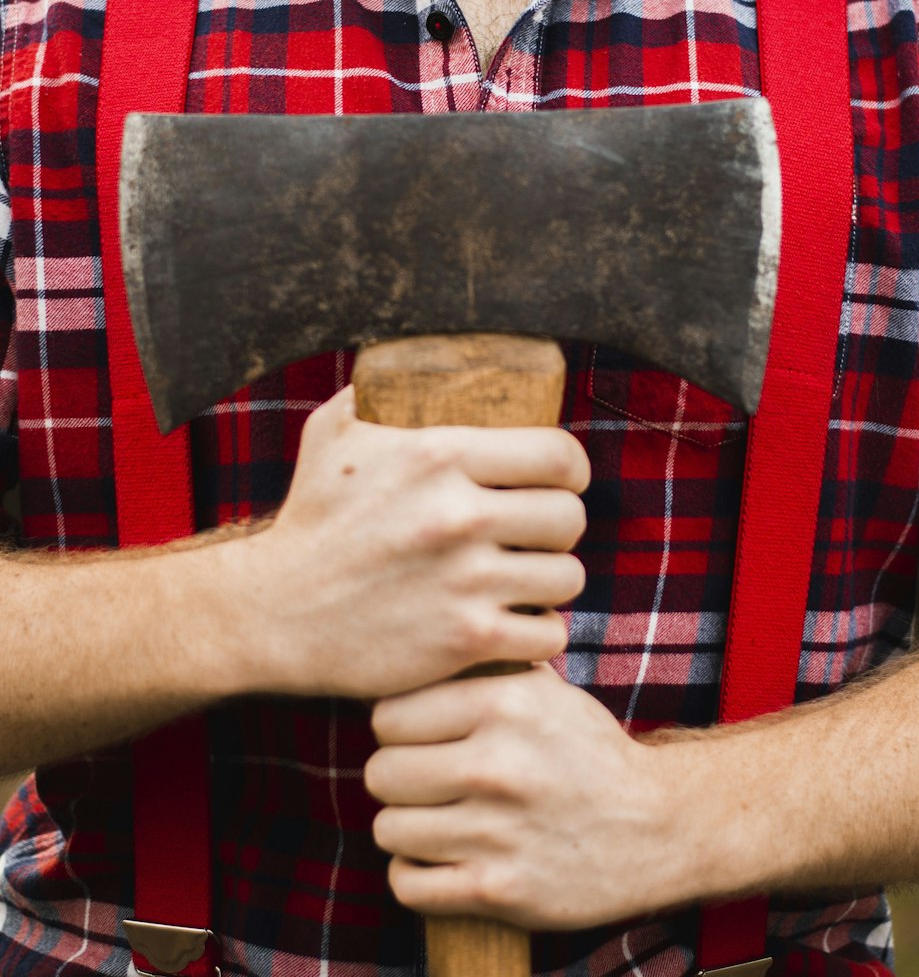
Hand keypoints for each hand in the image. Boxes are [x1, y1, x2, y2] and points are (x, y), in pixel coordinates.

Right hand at [240, 388, 589, 699]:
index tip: (560, 479)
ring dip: (551, 578)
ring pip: (566, 576)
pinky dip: (538, 631)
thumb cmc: (309, 517)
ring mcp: (465, 581)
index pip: (558, 454)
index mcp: (439, 454)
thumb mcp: (333, 432)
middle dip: (560, 524)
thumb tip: (415, 357)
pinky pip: (547, 633)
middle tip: (538, 531)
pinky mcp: (464, 639)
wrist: (271, 613)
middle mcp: (459, 514)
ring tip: (527, 577)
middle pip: (570, 516)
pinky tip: (515, 622)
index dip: (570, 468)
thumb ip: (379, 389)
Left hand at [365, 665, 677, 930]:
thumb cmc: (588, 753)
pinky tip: (438, 859)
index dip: (396, 728)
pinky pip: (409, 884)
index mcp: (506, 702)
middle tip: (422, 782)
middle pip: (382, 773)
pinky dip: (415, 875)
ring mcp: (497, 831)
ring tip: (432, 820)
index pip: (389, 714)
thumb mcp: (546, 690)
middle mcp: (498, 763)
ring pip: (389, 829)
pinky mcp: (499, 889)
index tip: (414, 738)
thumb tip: (417, 647)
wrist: (657, 827)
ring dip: (406, 829)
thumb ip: (484, 668)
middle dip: (397, 779)